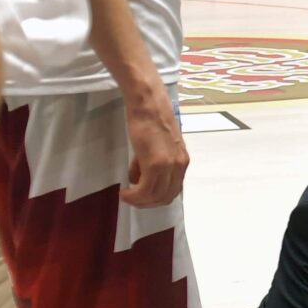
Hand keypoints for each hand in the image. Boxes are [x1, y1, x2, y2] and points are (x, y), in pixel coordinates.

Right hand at [119, 88, 189, 207]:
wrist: (147, 104)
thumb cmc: (149, 120)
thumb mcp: (155, 146)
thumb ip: (149, 163)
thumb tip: (138, 178)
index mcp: (182, 161)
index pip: (173, 190)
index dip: (156, 198)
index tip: (141, 196)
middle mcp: (179, 166)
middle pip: (165, 197)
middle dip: (147, 203)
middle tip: (131, 199)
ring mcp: (169, 165)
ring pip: (155, 197)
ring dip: (139, 201)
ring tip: (126, 195)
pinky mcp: (155, 164)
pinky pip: (145, 190)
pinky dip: (134, 196)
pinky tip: (125, 192)